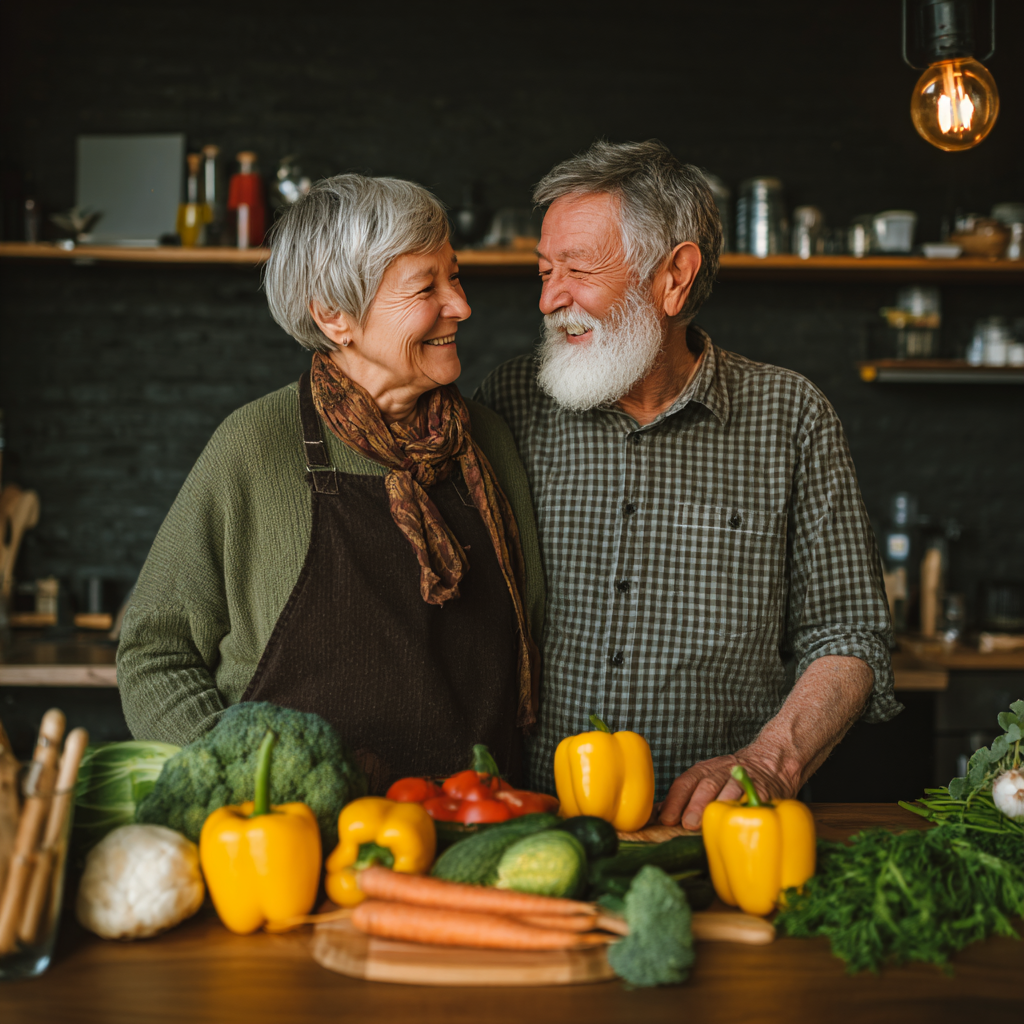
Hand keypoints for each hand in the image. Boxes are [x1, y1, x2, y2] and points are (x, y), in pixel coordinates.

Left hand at [658, 751, 794, 829]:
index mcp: (705, 770)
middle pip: (706, 785)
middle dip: (696, 804)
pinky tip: (738, 820)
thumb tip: (656, 815)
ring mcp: (743, 778)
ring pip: (729, 789)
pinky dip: (745, 808)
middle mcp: (722, 771)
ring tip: (711, 824)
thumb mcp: (706, 780)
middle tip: (688, 823)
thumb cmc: (730, 779)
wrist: (771, 762)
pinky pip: (755, 797)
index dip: (675, 800)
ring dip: (719, 806)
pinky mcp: (764, 789)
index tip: (665, 818)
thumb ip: (684, 797)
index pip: (686, 782)